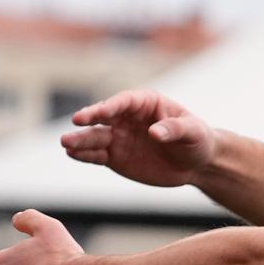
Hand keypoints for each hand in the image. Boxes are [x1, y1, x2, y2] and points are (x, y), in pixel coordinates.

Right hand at [61, 89, 216, 187]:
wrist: (197, 163)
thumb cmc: (197, 139)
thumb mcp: (194, 132)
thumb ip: (175, 129)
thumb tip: (154, 132)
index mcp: (146, 103)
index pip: (124, 101)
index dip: (111, 106)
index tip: (99, 113)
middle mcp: (127, 118)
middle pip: (103, 116)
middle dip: (89, 118)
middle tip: (76, 121)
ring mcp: (119, 137)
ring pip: (95, 137)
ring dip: (80, 139)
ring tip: (66, 143)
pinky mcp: (115, 157)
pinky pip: (96, 155)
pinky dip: (85, 155)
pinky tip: (73, 154)